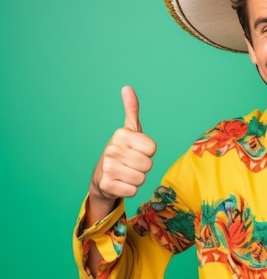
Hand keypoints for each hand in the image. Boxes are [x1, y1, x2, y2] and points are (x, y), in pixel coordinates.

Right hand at [89, 86, 156, 205]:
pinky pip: (133, 191)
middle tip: (131, 164)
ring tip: (126, 173)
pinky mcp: (107, 185)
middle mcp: (112, 149)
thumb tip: (127, 88)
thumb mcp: (130, 130)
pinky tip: (120, 183)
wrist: (102, 176)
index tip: (137, 150)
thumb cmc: (123, 151)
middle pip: (148, 164)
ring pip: (142, 178)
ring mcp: (108, 168)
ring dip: (137, 179)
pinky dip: (129, 190)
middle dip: (143, 167)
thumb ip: (132, 109)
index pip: (153, 148)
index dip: (148, 152)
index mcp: (121, 135)